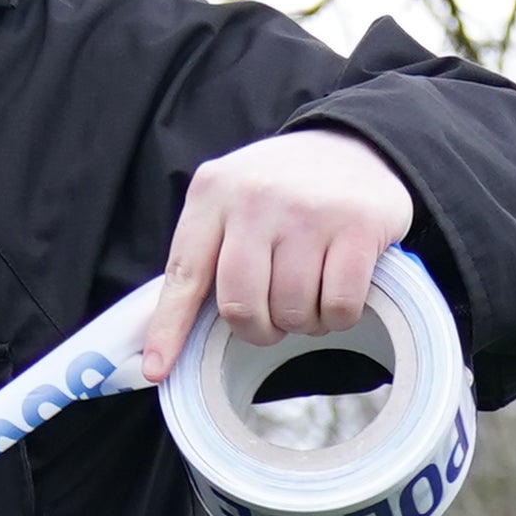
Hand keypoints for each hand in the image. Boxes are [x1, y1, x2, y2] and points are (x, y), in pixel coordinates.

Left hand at [140, 127, 413, 372]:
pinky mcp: (358, 226)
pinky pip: (339, 305)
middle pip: (241, 306)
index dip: (170, 329)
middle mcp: (256, 198)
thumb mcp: (231, 199)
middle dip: (258, 330)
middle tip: (273, 321)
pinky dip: (338, 316)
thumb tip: (172, 328)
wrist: (355, 145)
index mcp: (213, 192)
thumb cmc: (284, 188)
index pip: (184, 274)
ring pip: (292, 311)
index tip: (157, 370)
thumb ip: (206, 249)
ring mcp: (309, 211)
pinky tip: (338, 293)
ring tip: (310, 297)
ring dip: (303, 323)